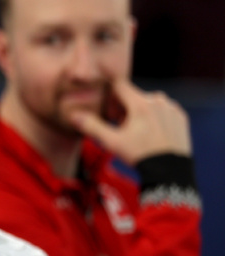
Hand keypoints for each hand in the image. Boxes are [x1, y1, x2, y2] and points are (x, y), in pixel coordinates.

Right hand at [70, 77, 190, 164]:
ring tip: (138, 131)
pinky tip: (152, 133)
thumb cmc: (139, 155)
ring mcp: (171, 108)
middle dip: (125, 107)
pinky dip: (157, 117)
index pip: (120, 85)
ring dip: (141, 111)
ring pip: (150, 102)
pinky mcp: (181, 116)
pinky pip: (164, 110)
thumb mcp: (112, 142)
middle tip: (121, 127)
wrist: (169, 170)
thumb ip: (92, 126)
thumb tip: (74, 116)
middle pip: (134, 96)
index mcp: (140, 103)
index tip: (109, 109)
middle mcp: (158, 100)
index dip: (111, 95)